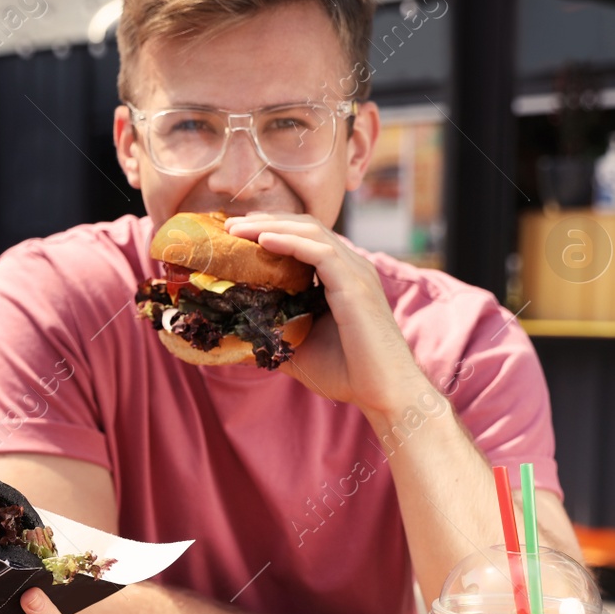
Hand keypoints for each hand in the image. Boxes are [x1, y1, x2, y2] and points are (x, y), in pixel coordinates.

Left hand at [225, 213, 429, 415]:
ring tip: (237, 229)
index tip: (236, 235)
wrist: (385, 392)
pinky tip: (262, 240)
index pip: (304, 238)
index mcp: (341, 276)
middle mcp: (351, 267)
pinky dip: (289, 242)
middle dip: (266, 221)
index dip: (272, 230)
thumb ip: (272, 336)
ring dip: (271, 226)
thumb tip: (233, 338)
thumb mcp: (298, 350)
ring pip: (310, 232)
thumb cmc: (347, 373)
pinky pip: (320, 253)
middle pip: (305, 226)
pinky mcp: (355, 286)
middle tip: (230, 225)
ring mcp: (355, 273)